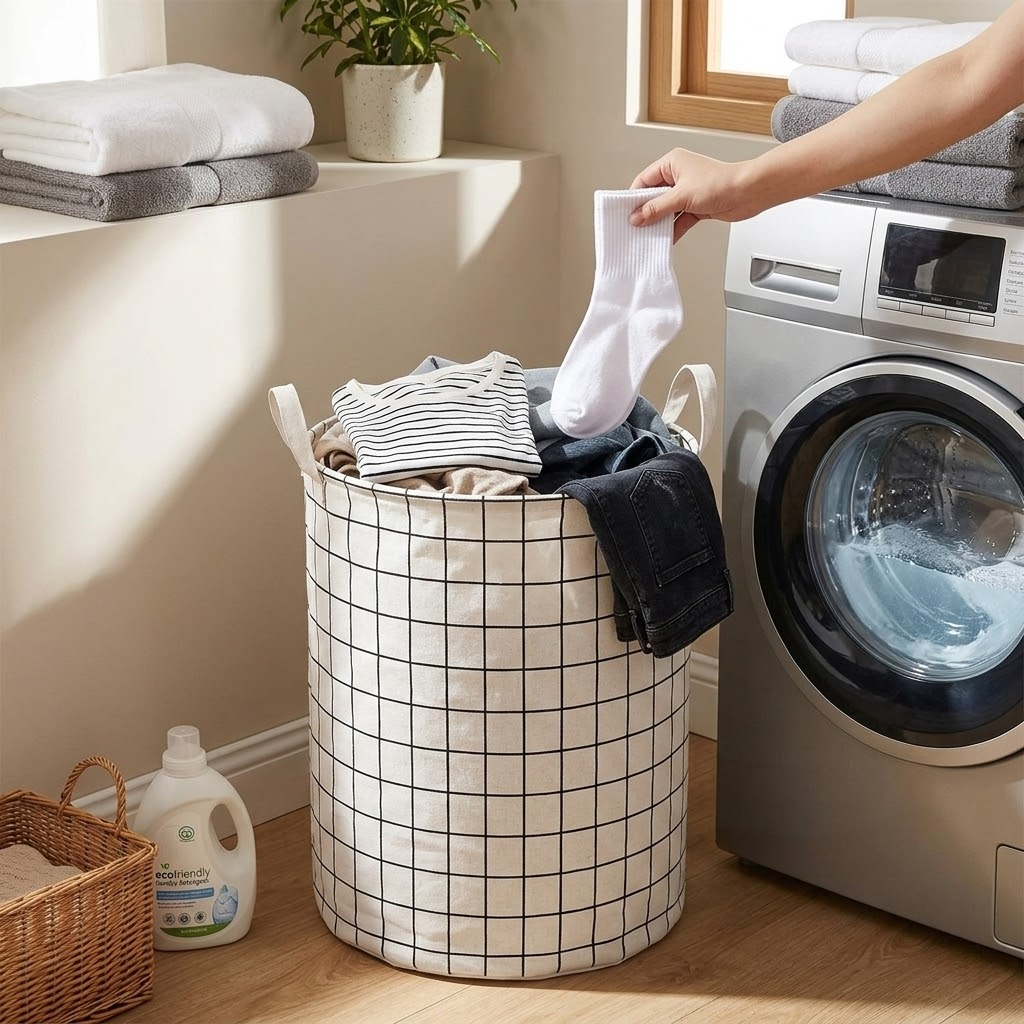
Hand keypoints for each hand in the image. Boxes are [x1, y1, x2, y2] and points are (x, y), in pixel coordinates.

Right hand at [629, 149, 761, 241]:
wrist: (747, 193)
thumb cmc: (719, 183)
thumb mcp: (680, 196)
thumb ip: (656, 208)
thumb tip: (637, 217)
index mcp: (672, 163)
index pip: (644, 180)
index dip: (634, 197)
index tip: (626, 214)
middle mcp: (678, 176)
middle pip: (654, 197)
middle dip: (646, 213)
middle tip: (635, 227)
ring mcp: (687, 192)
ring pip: (666, 210)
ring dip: (659, 223)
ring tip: (648, 237)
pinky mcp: (696, 206)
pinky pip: (678, 219)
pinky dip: (673, 229)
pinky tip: (666, 240)